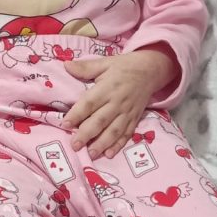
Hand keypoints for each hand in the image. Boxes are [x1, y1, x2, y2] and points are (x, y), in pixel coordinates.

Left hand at [61, 48, 179, 159]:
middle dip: (87, 134)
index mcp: (108, 87)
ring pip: (114, 131)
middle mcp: (118, 102)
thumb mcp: (105, 63)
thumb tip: (66, 66)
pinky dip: (118, 145)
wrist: (151, 70)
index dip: (77, 114)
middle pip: (101, 120)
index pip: (90, 103)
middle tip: (74, 145)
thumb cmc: (124, 67)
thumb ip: (85, 67)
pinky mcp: (135, 119)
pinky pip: (127, 134)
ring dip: (102, 143)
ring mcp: (127, 112)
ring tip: (91, 154)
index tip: (65, 124)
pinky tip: (109, 154)